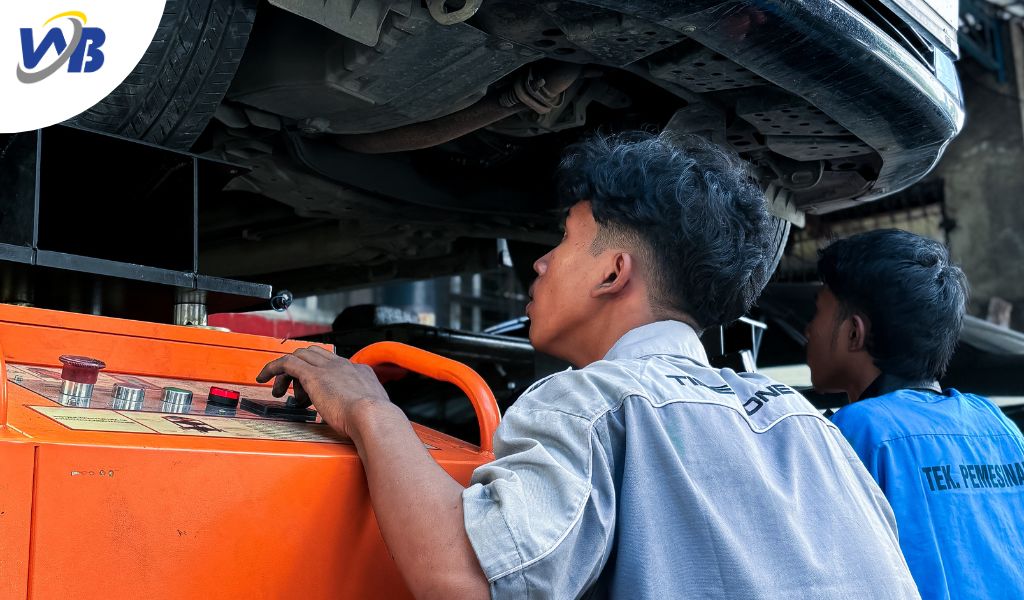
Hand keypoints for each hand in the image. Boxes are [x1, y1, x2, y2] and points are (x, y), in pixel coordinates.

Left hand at [256, 345, 390, 436]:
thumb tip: (362, 417)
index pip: (335, 365)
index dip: (322, 374)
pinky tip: (264, 377)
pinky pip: (286, 363)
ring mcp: (328, 368)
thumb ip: (366, 409)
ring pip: (300, 356)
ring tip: (280, 392)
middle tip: (294, 390)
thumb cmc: (374, 421)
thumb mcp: (374, 411)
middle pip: (315, 355)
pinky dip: (272, 368)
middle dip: (301, 370)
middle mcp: (343, 365)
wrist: (373, 417)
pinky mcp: (312, 375)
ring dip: (287, 373)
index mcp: (360, 372)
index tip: (315, 390)